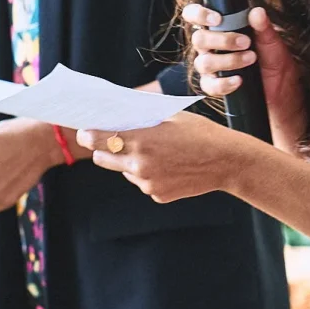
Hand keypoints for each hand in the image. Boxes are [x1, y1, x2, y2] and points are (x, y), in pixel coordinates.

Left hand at [76, 111, 239, 202]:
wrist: (226, 161)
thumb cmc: (199, 131)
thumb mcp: (170, 116)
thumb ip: (141, 116)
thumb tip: (117, 112)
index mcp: (141, 140)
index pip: (97, 139)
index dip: (87, 133)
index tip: (83, 130)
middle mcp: (139, 164)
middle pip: (101, 158)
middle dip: (103, 148)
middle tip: (111, 139)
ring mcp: (147, 183)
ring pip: (123, 171)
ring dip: (128, 161)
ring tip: (154, 150)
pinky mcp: (157, 195)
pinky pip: (142, 182)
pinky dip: (148, 173)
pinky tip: (168, 165)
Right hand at [184, 4, 305, 152]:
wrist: (282, 87)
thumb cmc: (273, 58)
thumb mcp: (272, 40)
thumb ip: (263, 26)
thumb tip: (257, 12)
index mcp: (219, 28)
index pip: (194, 15)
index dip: (198, 14)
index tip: (217, 19)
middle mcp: (210, 46)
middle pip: (199, 39)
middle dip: (222, 40)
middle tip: (245, 42)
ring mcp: (211, 66)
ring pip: (204, 62)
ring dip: (228, 60)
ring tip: (250, 59)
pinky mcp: (215, 84)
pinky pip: (209, 85)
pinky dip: (224, 83)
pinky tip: (239, 80)